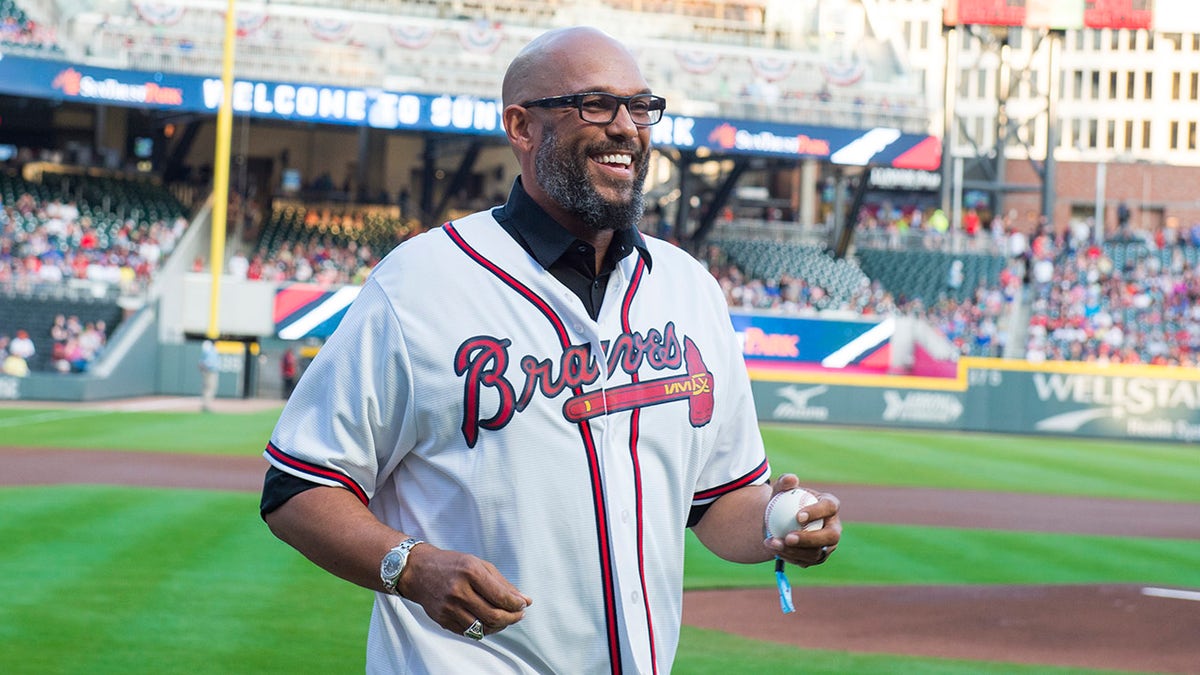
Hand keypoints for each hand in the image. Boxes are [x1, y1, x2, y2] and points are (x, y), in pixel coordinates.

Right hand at [397, 543, 532, 637]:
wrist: (417, 571)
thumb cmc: (452, 564)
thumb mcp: (478, 564)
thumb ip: (502, 583)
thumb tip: (524, 600)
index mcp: (470, 572)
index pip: (500, 596)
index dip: (516, 604)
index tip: (523, 604)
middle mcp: (459, 591)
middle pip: (493, 615)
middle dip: (512, 618)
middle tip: (519, 615)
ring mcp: (449, 607)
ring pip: (482, 628)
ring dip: (500, 626)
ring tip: (506, 618)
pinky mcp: (443, 619)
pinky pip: (469, 632)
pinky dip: (484, 630)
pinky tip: (489, 622)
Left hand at [763, 473, 840, 567]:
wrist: (779, 522)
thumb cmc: (783, 501)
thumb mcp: (780, 490)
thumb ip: (784, 482)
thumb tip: (791, 479)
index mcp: (830, 506)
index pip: (829, 507)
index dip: (817, 512)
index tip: (798, 517)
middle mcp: (834, 527)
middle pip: (830, 536)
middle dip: (810, 539)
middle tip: (788, 537)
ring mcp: (827, 545)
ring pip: (816, 553)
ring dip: (794, 551)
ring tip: (774, 544)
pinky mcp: (817, 557)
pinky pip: (805, 561)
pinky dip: (789, 557)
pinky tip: (774, 549)